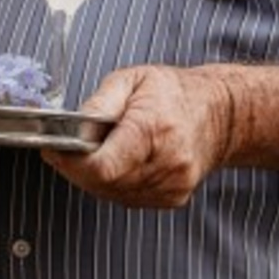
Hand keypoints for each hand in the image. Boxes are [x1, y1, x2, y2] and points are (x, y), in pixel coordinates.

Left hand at [42, 64, 234, 208]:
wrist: (221, 115)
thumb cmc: (174, 93)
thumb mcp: (132, 80)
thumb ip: (100, 103)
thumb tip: (72, 128)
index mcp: (154, 129)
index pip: (101, 166)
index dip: (71, 162)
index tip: (57, 148)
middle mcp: (167, 163)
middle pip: (101, 183)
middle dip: (78, 167)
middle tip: (74, 146)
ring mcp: (172, 185)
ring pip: (110, 193)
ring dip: (96, 176)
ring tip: (103, 150)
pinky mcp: (172, 198)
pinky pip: (126, 198)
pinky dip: (116, 183)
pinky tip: (124, 162)